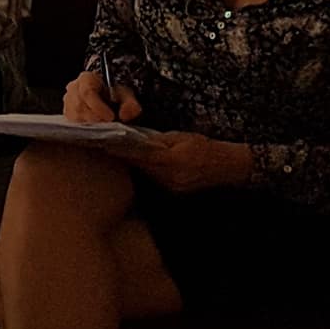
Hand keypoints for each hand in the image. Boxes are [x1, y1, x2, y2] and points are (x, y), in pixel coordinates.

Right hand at [64, 71, 143, 123]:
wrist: (108, 96)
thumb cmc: (115, 93)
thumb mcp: (127, 95)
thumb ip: (130, 104)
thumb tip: (125, 115)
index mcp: (86, 78)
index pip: (87, 92)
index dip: (98, 106)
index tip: (111, 117)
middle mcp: (73, 89)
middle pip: (80, 106)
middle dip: (96, 118)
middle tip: (110, 124)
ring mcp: (68, 101)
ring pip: (76, 116)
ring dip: (92, 124)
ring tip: (105, 126)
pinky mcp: (68, 113)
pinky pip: (74, 123)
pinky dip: (86, 128)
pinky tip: (97, 128)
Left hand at [111, 131, 251, 192]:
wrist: (229, 167)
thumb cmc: (206, 147)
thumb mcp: (181, 137)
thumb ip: (157, 140)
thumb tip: (134, 139)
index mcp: (172, 160)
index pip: (139, 155)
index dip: (120, 149)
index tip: (103, 143)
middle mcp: (170, 177)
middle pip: (138, 166)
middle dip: (121, 157)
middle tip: (100, 146)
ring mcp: (171, 186)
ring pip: (143, 174)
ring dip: (130, 164)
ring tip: (112, 153)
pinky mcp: (172, 190)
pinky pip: (152, 179)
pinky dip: (142, 170)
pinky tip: (134, 164)